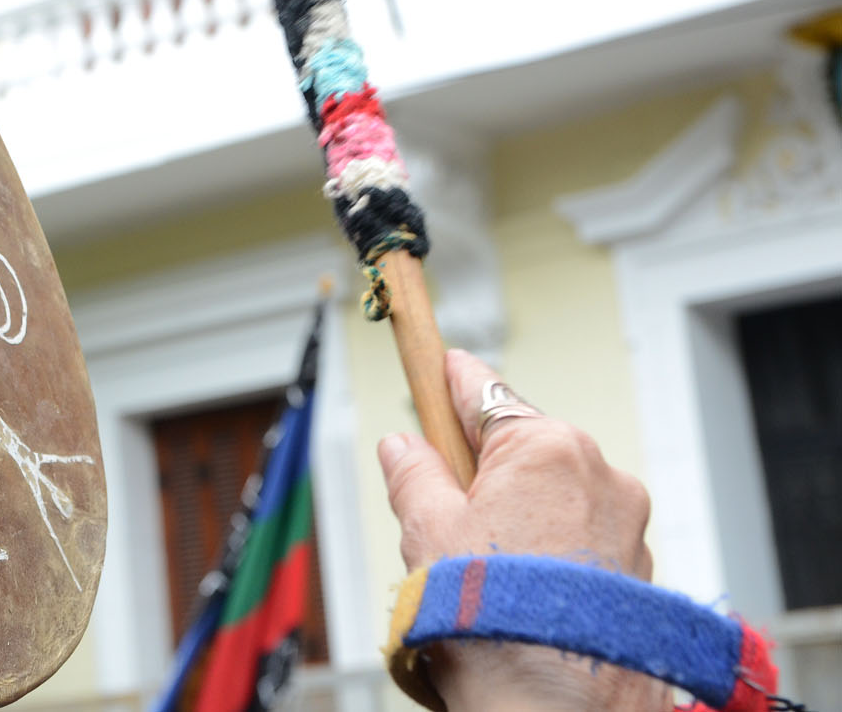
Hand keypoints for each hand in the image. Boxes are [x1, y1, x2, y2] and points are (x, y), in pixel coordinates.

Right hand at [377, 350, 670, 711]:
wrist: (553, 710)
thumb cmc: (492, 617)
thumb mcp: (426, 532)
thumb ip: (412, 475)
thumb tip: (402, 446)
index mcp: (546, 448)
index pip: (485, 393)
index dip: (451, 380)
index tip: (439, 363)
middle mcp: (599, 474)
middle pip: (521, 449)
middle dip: (479, 469)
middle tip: (436, 506)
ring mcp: (626, 524)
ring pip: (553, 497)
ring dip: (516, 512)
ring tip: (476, 568)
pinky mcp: (638, 570)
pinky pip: (581, 537)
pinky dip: (548, 549)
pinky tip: (516, 588)